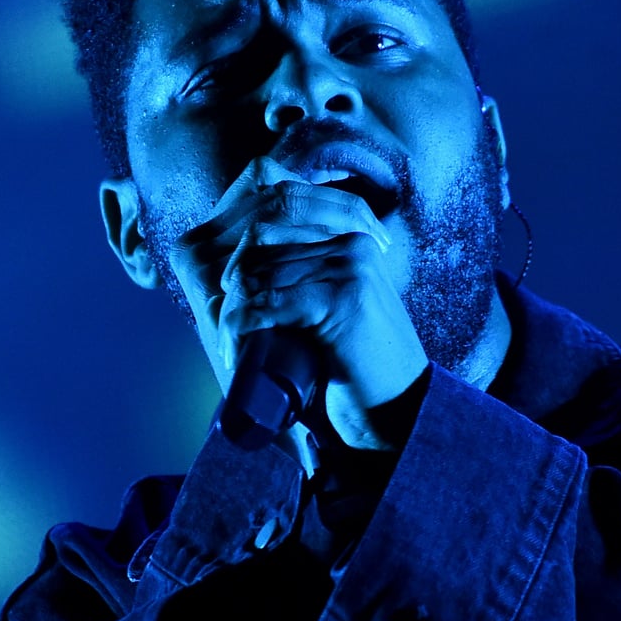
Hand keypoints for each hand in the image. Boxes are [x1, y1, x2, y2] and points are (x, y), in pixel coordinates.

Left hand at [170, 157, 428, 450]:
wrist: (394, 416)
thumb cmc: (350, 371)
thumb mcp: (320, 310)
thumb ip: (295, 274)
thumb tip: (230, 260)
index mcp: (349, 232)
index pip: (272, 204)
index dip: (239, 249)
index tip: (227, 295)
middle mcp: (351, 239)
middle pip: (257, 235)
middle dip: (231, 281)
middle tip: (225, 324)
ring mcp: (349, 264)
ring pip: (254, 270)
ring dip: (230, 312)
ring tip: (232, 346)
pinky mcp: (342, 297)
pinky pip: (264, 303)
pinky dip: (239, 330)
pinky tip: (237, 354)